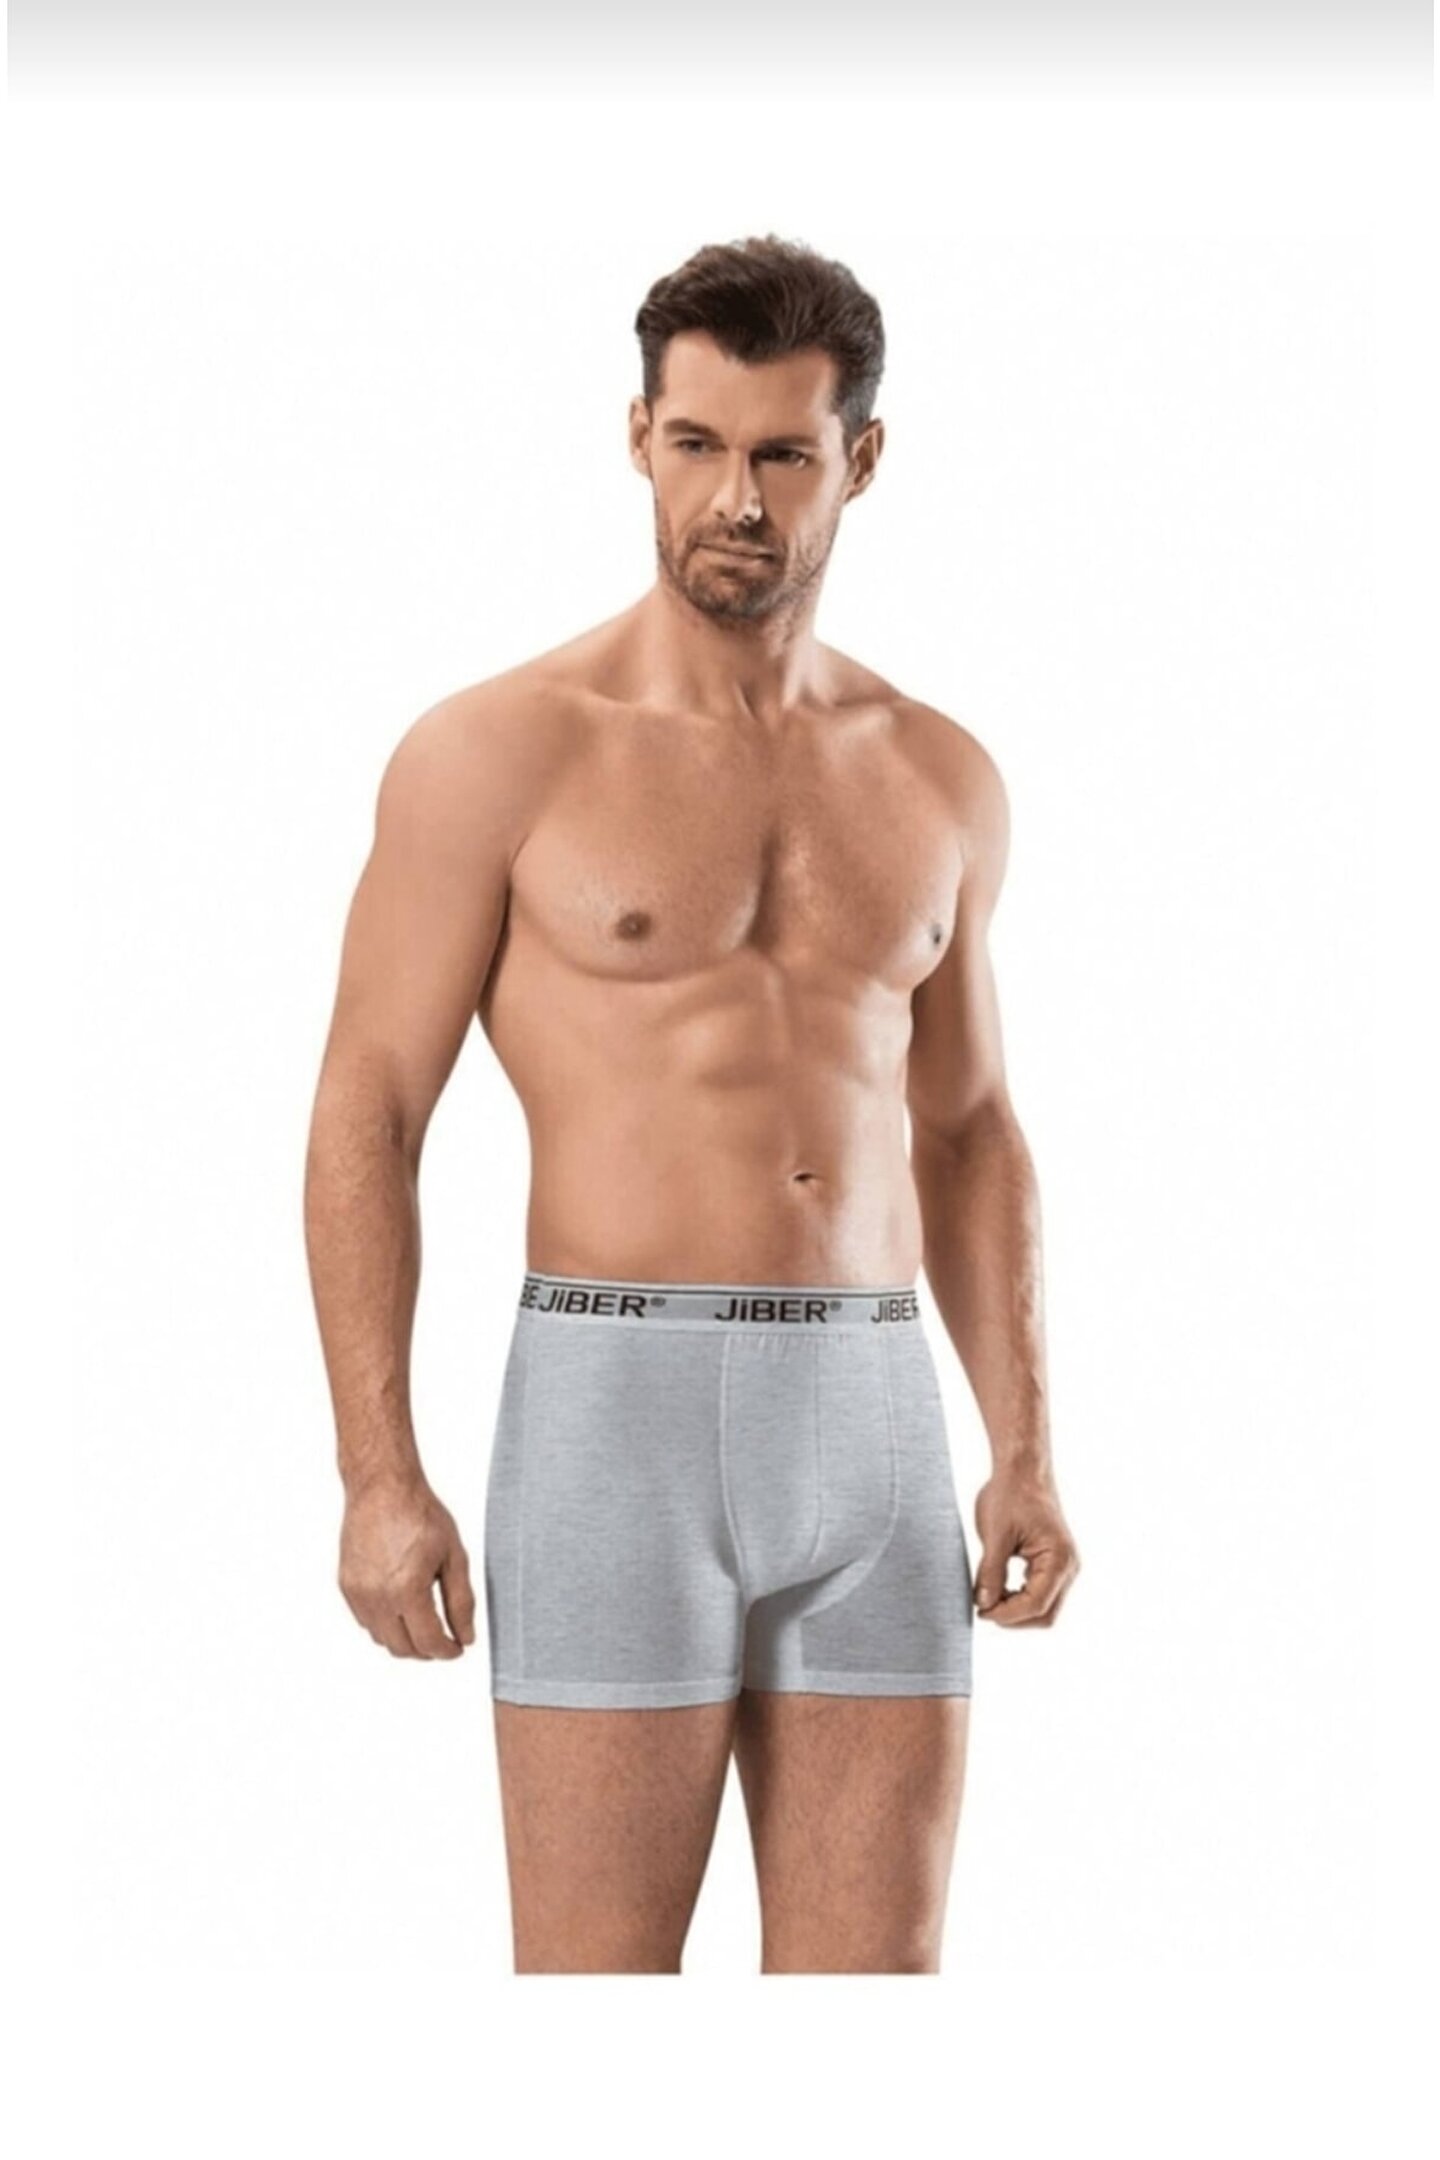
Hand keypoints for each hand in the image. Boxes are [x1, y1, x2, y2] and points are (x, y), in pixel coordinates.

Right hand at [338, 1472, 477, 1658]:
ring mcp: (358, 1593)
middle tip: (444, 1639)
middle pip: (403, 1648)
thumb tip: (466, 1636)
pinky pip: (366, 1621)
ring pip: (382, 1638)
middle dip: (427, 1651)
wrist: (382, 1488)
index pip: (429, 1643)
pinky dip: (385, 1624)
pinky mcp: (347, 1586)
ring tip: (424, 1622)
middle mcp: (378, 1597)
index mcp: (408, 1590)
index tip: (457, 1648)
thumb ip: (461, 1601)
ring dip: (404, 1639)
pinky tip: (402, 1607)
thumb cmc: (419, 1514)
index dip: (447, 1651)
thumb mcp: (454, 1555)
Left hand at [972, 1468, 1079, 1626]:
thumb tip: (984, 1604)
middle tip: (983, 1606)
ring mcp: (1065, 1567)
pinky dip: (1021, 1598)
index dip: (1006, 1614)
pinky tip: (1000, 1588)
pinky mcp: (1055, 1564)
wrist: (1023, 1469)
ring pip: (1045, 1608)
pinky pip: (1043, 1594)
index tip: (981, 1610)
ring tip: (990, 1596)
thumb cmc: (1010, 1494)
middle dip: (1013, 1617)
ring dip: (1017, 1609)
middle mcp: (1069, 1567)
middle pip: (1045, 1615)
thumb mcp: (995, 1535)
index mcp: (1058, 1558)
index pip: (1036, 1605)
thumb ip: (990, 1573)